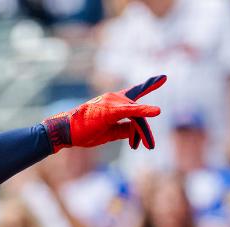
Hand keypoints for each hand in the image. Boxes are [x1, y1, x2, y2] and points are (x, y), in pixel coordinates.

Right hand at [45, 75, 164, 151]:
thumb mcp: (109, 132)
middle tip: (149, 146)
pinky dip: (145, 111)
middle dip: (145, 131)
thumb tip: (137, 130)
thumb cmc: (84, 132)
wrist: (66, 132)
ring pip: (138, 116)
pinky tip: (157, 111)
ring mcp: (112, 102)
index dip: (150, 84)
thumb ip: (124, 129)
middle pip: (139, 113)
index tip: (163, 77)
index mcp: (114, 102)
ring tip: (146, 146)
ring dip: (143, 133)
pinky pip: (132, 111)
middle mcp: (114, 98)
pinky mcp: (110, 111)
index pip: (135, 91)